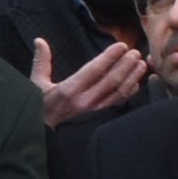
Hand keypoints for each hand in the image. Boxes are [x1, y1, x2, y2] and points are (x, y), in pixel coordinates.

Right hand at [29, 35, 146, 127]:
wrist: (43, 138)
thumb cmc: (39, 109)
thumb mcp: (36, 85)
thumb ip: (41, 62)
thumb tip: (39, 40)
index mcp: (69, 91)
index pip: (94, 70)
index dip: (109, 57)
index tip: (121, 46)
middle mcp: (85, 102)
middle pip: (111, 80)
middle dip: (126, 64)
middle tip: (135, 52)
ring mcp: (95, 112)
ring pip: (119, 93)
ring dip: (132, 77)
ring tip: (141, 64)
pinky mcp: (100, 120)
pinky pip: (119, 104)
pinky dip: (129, 93)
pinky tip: (136, 83)